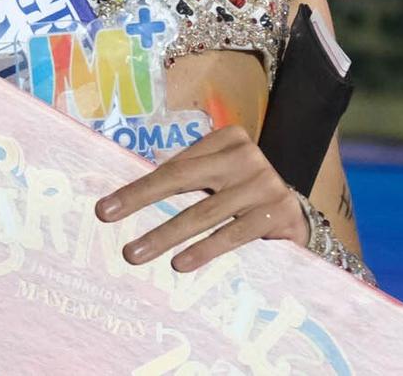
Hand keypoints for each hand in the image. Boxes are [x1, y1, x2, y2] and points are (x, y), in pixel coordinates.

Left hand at [95, 124, 307, 272]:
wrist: (296, 219)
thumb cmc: (244, 198)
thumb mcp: (219, 180)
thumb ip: (187, 179)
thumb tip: (127, 197)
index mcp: (227, 139)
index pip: (174, 166)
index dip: (138, 188)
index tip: (106, 209)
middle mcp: (246, 155)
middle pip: (182, 179)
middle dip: (141, 199)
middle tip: (108, 219)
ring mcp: (265, 182)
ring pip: (204, 212)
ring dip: (165, 234)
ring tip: (136, 253)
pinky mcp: (278, 211)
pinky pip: (232, 234)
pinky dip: (203, 250)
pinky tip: (179, 264)